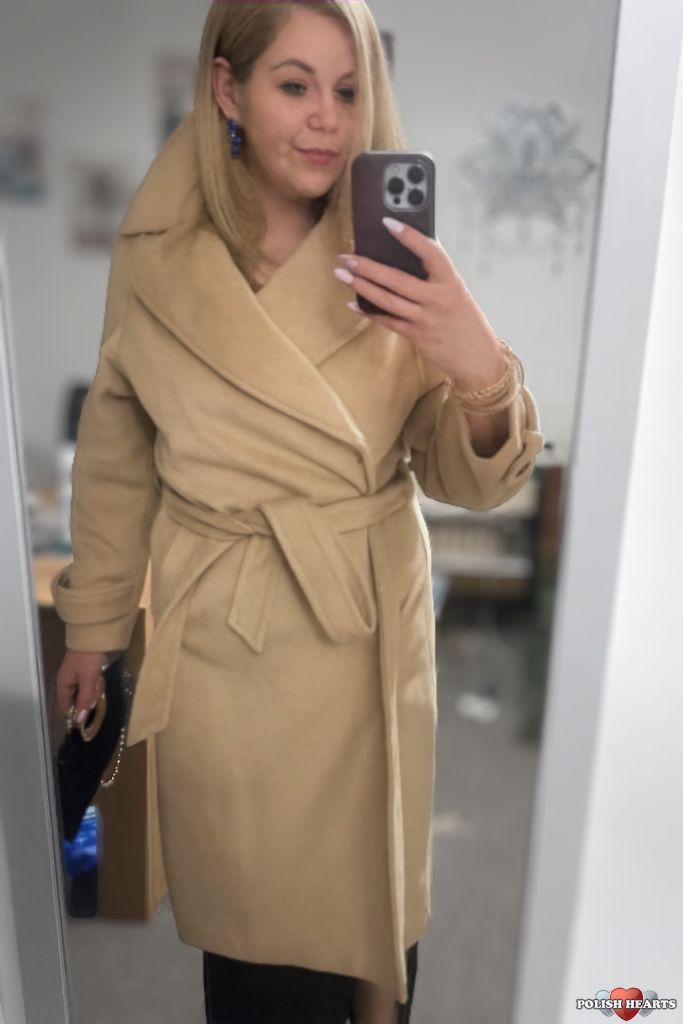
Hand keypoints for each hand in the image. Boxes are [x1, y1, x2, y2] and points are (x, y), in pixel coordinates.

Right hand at [55, 650, 111, 725]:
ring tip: (99, 680)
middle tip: (95, 690)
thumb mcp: (88, 680)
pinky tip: (102, 678)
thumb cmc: (89, 658)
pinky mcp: (90, 671)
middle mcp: (69, 681)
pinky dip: (98, 683)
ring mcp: (80, 676)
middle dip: (88, 699)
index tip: (83, 724)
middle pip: (77, 700)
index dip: (72, 715)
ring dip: (95, 690)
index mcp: (63, 683)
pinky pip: (93, 684)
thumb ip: (84, 700)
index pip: (64, 706)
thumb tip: (78, 721)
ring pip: (87, 693)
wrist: (97, 635)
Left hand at [335, 217, 505, 388]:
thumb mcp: (457, 292)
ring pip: (387, 300)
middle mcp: (438, 299)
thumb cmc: (465, 321)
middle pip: (397, 279)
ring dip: (361, 286)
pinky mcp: (416, 336)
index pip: (431, 252)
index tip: (387, 223)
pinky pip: (388, 320)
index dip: (410, 236)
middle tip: (346, 257)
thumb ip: (435, 276)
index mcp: (451, 282)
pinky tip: (352, 304)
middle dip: (368, 267)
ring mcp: (426, 319)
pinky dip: (369, 311)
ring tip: (341, 273)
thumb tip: (405, 254)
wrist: (477, 358)